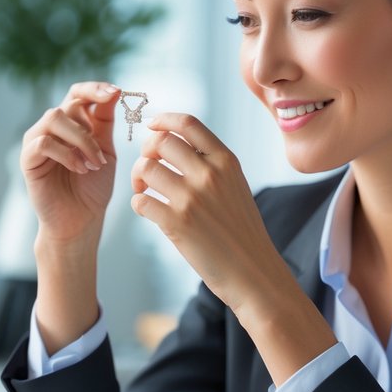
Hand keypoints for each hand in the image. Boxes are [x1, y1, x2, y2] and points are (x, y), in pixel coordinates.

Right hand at [20, 81, 119, 246]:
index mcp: (72, 123)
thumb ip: (105, 122)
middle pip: (67, 104)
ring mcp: (37, 141)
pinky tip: (79, 169)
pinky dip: (66, 154)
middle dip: (90, 124)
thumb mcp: (105, 150)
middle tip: (102, 153)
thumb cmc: (93, 187)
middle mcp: (51, 128)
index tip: (116, 92)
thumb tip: (114, 91)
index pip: (78, 93)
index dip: (94, 88)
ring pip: (54, 117)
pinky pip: (44, 142)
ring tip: (92, 164)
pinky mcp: (27, 159)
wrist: (81, 220)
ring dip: (80, 140)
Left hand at [129, 114, 287, 312]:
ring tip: (143, 191)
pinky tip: (148, 211)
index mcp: (226, 161)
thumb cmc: (242, 231)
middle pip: (160, 142)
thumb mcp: (236, 186)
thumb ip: (212, 164)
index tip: (152, 126)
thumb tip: (175, 145)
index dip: (163, 119)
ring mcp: (192, 198)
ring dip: (137, 178)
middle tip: (147, 168)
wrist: (253, 272)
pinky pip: (140, 201)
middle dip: (145, 152)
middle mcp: (209, 174)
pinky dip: (138, 204)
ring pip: (146, 168)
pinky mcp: (177, 223)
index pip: (188, 123)